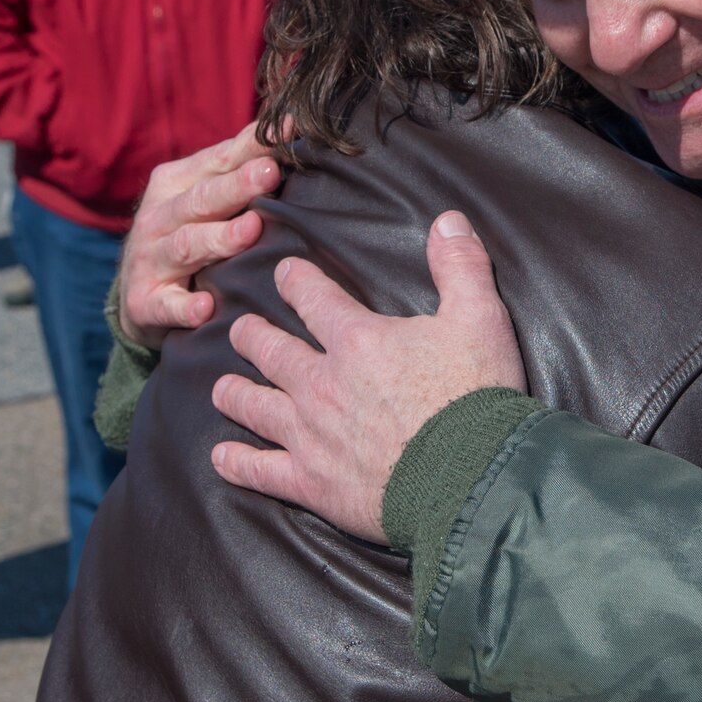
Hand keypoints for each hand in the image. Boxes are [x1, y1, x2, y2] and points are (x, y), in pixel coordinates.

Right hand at [117, 121, 281, 348]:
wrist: (138, 296)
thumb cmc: (187, 234)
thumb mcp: (204, 196)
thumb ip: (238, 169)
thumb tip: (289, 130)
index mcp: (175, 183)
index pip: (219, 160)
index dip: (253, 145)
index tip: (287, 131)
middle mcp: (159, 217)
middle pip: (202, 199)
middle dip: (236, 185)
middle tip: (270, 173)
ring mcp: (150, 260)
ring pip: (187, 245)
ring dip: (219, 238)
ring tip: (252, 229)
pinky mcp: (146, 303)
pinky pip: (166, 305)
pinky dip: (185, 307)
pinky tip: (206, 307)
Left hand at [210, 211, 525, 540]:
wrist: (470, 479)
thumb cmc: (475, 397)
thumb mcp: (480, 320)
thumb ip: (460, 266)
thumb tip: (448, 219)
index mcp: (357, 339)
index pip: (312, 297)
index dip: (295, 280)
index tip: (284, 273)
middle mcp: (321, 383)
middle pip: (271, 350)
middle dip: (251, 335)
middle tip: (239, 329)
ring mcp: (310, 435)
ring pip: (255, 406)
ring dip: (235, 393)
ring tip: (221, 387)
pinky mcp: (311, 483)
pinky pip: (259, 470)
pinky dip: (237, 463)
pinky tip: (221, 457)